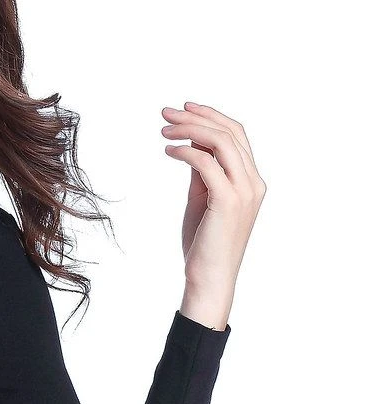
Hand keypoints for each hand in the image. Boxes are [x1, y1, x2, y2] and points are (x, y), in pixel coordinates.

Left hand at [161, 101, 266, 328]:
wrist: (209, 279)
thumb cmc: (203, 246)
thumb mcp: (202, 202)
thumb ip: (203, 175)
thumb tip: (191, 148)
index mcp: (251, 181)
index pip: (236, 136)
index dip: (210, 117)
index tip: (183, 110)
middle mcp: (253, 182)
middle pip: (230, 132)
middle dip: (197, 116)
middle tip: (166, 112)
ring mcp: (244, 191)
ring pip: (222, 142)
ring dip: (190, 130)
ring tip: (164, 130)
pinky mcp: (228, 201)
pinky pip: (207, 163)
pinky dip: (186, 151)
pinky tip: (169, 151)